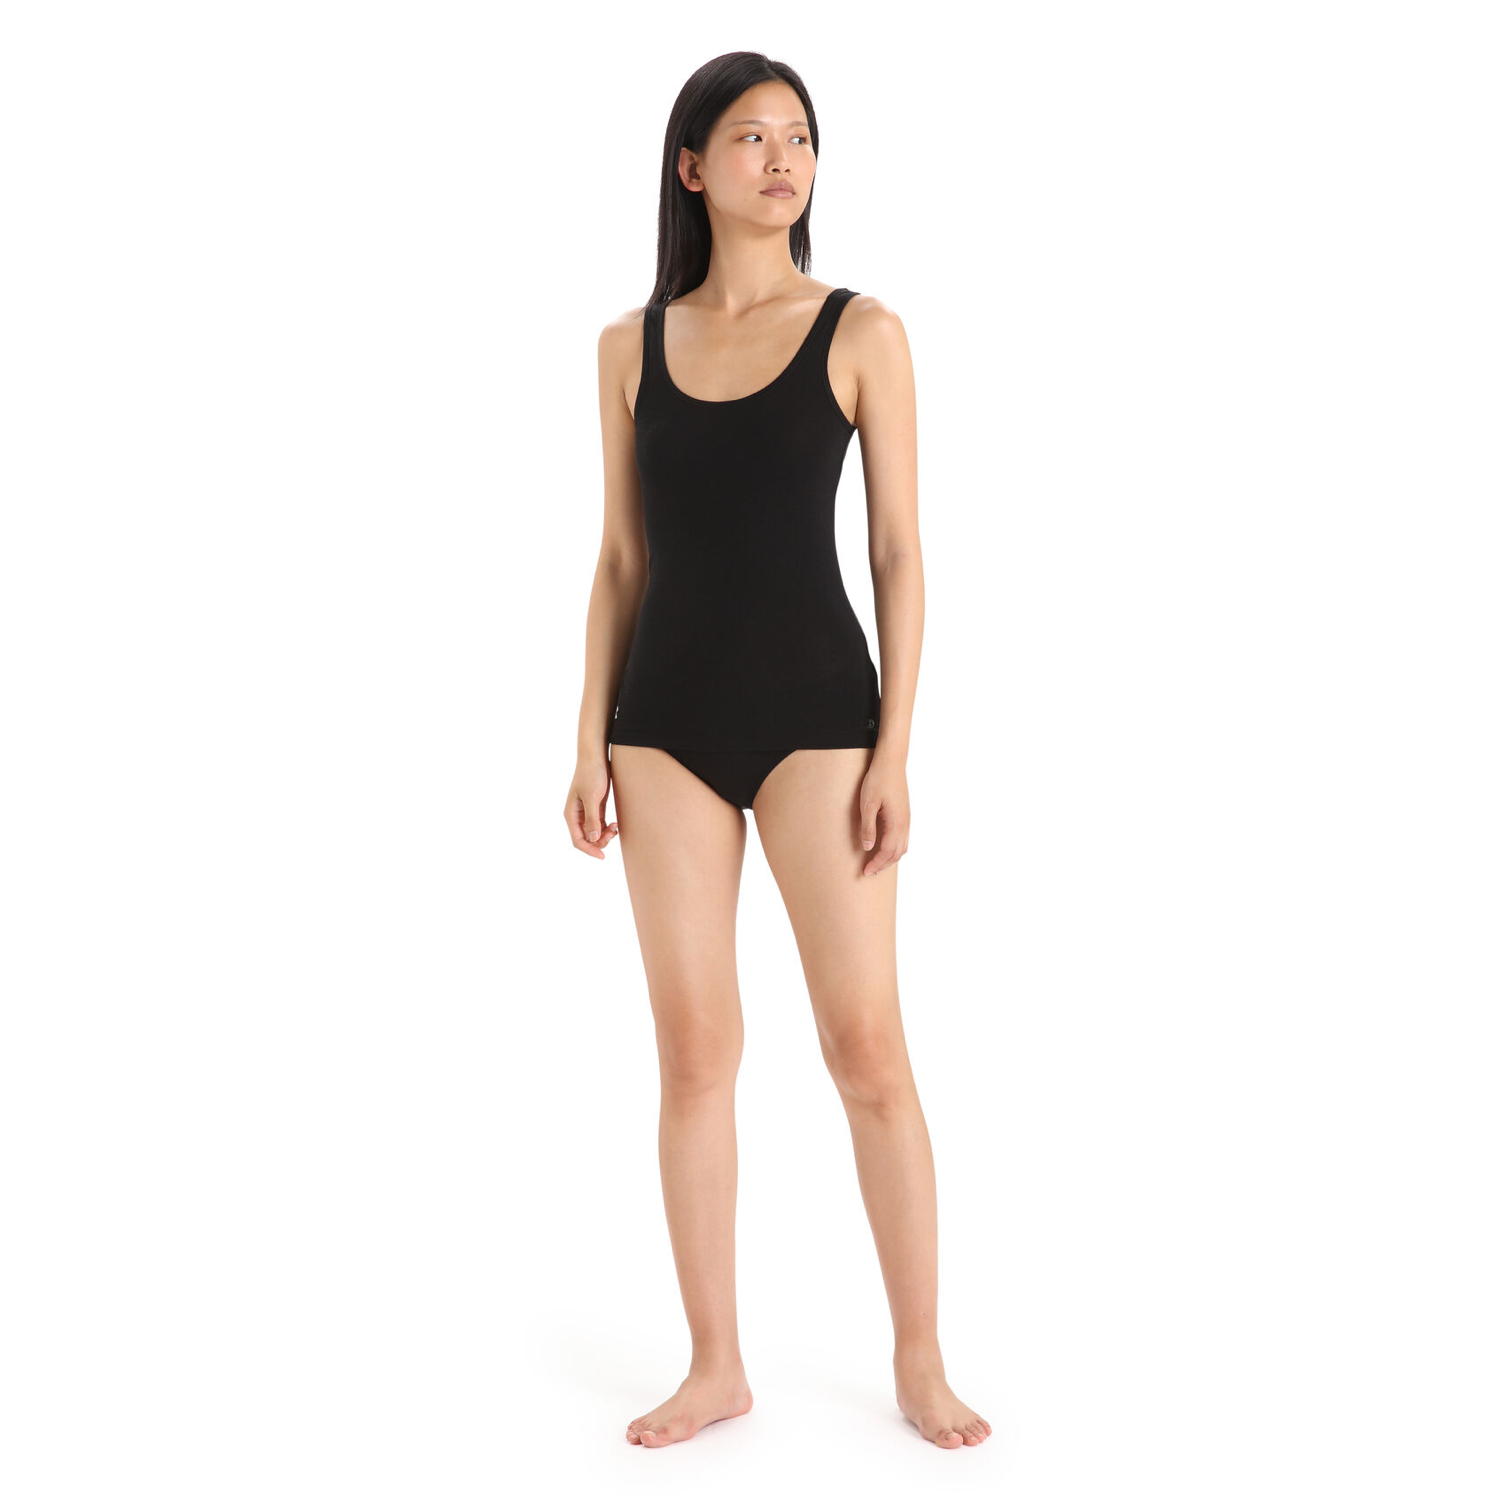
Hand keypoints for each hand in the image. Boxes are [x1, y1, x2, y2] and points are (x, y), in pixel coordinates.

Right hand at [565, 757, 618, 858]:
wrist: (595, 756)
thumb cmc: (592, 774)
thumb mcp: (592, 797)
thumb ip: (592, 818)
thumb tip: (592, 838)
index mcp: (570, 814)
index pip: (578, 840)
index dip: (589, 850)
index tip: (603, 856)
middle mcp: (576, 815)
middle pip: (586, 838)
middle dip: (599, 841)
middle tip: (613, 833)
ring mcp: (586, 811)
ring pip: (594, 833)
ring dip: (605, 835)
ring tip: (616, 828)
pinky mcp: (595, 806)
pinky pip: (600, 825)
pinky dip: (607, 828)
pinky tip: (615, 825)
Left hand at [859, 757, 909, 875]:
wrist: (891, 762)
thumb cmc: (878, 780)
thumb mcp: (868, 803)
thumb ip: (868, 827)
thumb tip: (868, 847)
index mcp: (897, 823)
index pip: (887, 852)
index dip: (876, 864)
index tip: (865, 872)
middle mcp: (905, 824)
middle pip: (897, 853)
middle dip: (883, 865)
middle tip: (869, 872)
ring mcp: (906, 819)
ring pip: (902, 847)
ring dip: (890, 858)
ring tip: (876, 864)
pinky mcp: (904, 815)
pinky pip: (903, 838)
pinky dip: (894, 849)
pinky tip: (885, 848)